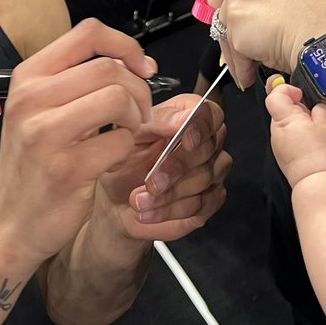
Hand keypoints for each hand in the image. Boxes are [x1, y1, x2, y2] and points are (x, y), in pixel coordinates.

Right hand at [0, 18, 158, 267]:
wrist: (11, 222)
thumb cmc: (34, 161)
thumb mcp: (41, 107)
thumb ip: (77, 78)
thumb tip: (134, 60)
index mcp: (28, 77)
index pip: (88, 33)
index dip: (125, 45)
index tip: (141, 67)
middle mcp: (31, 99)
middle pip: (109, 67)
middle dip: (138, 88)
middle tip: (139, 111)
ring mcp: (45, 134)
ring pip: (118, 99)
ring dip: (136, 117)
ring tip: (126, 133)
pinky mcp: (66, 168)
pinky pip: (120, 141)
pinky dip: (126, 149)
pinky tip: (110, 159)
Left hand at [97, 95, 229, 240]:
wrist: (115, 199)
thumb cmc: (124, 161)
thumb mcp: (131, 135)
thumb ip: (158, 122)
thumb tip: (183, 117)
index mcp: (187, 116)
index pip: (210, 113)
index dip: (202, 126)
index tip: (185, 140)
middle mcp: (204, 141)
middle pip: (209, 147)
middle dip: (178, 166)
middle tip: (152, 180)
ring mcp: (210, 171)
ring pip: (205, 178)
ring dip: (170, 192)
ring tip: (140, 200)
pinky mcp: (208, 200)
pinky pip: (203, 204)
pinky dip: (173, 210)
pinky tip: (150, 211)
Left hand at [209, 0, 325, 89]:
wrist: (323, 35)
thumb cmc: (318, 17)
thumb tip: (252, 12)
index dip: (236, 8)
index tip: (239, 21)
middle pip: (224, 10)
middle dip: (233, 32)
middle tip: (244, 47)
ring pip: (226, 33)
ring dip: (238, 53)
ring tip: (252, 65)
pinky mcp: (235, 25)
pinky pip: (233, 54)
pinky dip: (242, 67)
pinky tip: (252, 72)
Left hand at [266, 77, 325, 188]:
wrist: (315, 181)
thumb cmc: (320, 154)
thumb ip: (320, 108)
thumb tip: (318, 105)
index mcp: (284, 118)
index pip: (274, 95)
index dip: (286, 89)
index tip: (300, 94)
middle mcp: (276, 130)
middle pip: (279, 108)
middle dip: (295, 106)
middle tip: (312, 113)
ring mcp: (276, 143)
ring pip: (283, 122)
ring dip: (296, 121)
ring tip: (313, 130)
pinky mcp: (280, 153)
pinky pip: (285, 136)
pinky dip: (295, 133)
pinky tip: (309, 142)